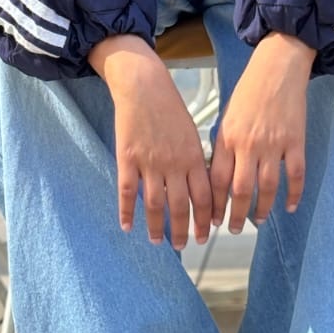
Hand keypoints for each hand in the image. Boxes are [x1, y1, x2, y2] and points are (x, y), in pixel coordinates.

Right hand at [88, 35, 212, 248]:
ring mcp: (149, 163)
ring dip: (157, 227)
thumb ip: (196, 161)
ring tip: (158, 242)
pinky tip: (127, 226)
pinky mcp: (127, 159)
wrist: (143, 86)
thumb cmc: (170, 108)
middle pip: (180, 206)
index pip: (204, 197)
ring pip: (155, 204)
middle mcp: (174, 164)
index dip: (205, 219)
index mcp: (193, 157)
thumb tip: (202, 186)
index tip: (206, 235)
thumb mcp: (192, 133)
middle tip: (184, 247)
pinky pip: (128, 191)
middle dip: (183, 230)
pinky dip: (127, 212)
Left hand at [210, 33, 312, 233]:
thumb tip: (219, 177)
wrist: (277, 68)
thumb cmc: (249, 92)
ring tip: (258, 220)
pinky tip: (289, 207)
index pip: (216, 180)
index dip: (213, 204)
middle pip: (241, 190)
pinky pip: (295, 175)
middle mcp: (248, 144)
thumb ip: (223, 146)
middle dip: (236, 215)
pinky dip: (293, 194)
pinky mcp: (296, 141)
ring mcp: (274, 144)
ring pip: (268, 187)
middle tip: (233, 229)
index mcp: (227, 138)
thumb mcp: (227, 117)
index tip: (211, 219)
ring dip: (262, 209)